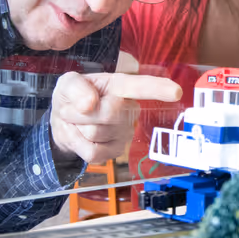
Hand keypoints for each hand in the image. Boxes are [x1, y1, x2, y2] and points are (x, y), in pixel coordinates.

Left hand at [50, 72, 181, 166]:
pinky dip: (78, 145)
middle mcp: (128, 108)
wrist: (63, 122)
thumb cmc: (72, 98)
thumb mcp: (67, 84)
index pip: (140, 87)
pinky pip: (94, 153)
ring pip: (96, 134)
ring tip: (78, 122)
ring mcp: (125, 131)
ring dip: (77, 129)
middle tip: (72, 110)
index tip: (175, 92)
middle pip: (109, 113)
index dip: (158, 89)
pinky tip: (81, 137)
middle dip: (80, 113)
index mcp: (119, 86)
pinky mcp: (117, 151)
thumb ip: (76, 87)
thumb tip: (90, 103)